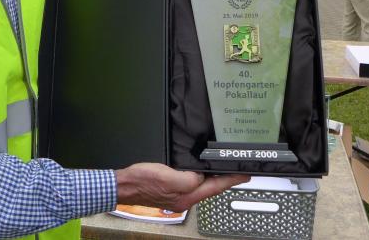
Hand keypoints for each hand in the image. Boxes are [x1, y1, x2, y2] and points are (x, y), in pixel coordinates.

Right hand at [115, 163, 249, 211]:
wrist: (124, 185)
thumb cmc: (142, 181)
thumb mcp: (168, 177)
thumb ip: (188, 178)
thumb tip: (200, 176)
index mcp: (186, 196)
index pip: (215, 187)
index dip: (232, 180)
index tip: (245, 174)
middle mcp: (184, 198)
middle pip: (211, 188)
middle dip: (226, 179)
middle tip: (239, 172)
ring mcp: (177, 195)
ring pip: (202, 185)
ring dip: (214, 178)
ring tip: (225, 171)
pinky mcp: (170, 189)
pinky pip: (191, 182)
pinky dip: (200, 176)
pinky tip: (200, 171)